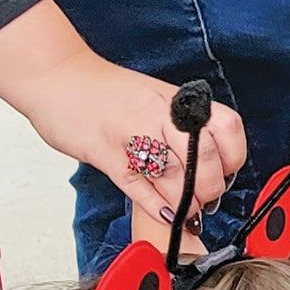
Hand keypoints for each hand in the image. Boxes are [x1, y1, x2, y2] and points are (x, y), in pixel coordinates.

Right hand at [0, 0, 247, 234]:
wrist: (57, 76)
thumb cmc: (106, 90)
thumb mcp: (155, 97)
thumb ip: (179, 124)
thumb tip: (207, 160)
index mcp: (176, 100)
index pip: (226, 127)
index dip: (231, 156)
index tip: (226, 171)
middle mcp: (158, 115)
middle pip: (202, 157)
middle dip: (209, 187)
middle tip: (203, 197)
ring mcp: (131, 134)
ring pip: (172, 176)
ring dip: (183, 201)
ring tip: (184, 209)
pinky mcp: (104, 153)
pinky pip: (136, 185)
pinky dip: (154, 204)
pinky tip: (164, 213)